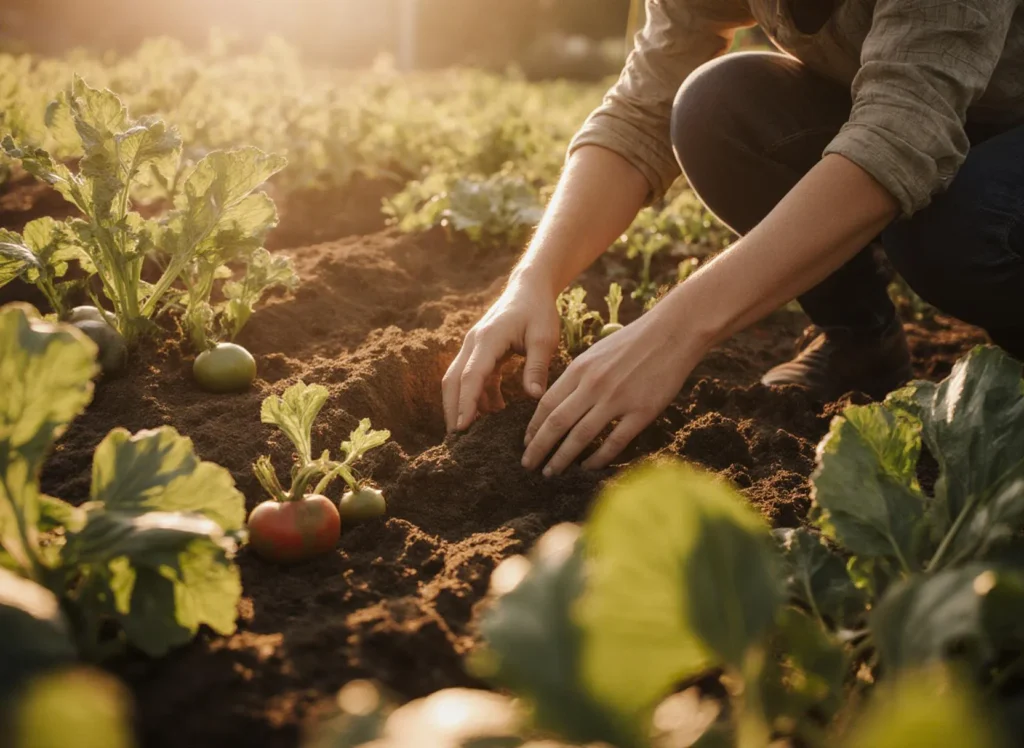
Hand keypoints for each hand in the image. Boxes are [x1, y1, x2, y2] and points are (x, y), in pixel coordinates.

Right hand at [443, 278, 560, 431]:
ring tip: (477, 431)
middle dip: (453, 409)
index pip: (471, 375)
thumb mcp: (544, 338)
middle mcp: (473, 343)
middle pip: (453, 381)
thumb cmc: (538, 311)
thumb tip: (534, 397)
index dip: (466, 402)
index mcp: (488, 339)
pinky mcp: (479, 352)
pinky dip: (479, 396)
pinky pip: (472, 377)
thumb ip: (537, 367)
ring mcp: (473, 347)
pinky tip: (495, 411)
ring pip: (458, 380)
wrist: (529, 288)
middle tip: (458, 439)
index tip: (462, 427)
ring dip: (465, 404)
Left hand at [521, 310, 699, 474]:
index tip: (525, 443)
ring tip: (551, 472)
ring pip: (580, 437)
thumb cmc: (633, 342)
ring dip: (562, 458)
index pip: (546, 404)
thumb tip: (557, 403)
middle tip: (528, 465)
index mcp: (580, 369)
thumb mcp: (596, 353)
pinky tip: (587, 467)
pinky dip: (598, 458)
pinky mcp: (642, 412)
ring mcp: (618, 399)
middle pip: (557, 423)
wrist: (673, 332)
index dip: (533, 428)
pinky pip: (615, 442)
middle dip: (538, 448)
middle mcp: (594, 385)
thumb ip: (576, 377)